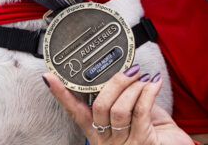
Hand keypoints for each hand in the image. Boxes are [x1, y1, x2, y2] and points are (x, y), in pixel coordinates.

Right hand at [43, 66, 192, 144]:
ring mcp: (126, 144)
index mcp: (100, 134)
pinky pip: (141, 110)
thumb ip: (122, 98)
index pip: (76, 112)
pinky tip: (154, 83)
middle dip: (114, 83)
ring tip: (144, 79)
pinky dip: (148, 91)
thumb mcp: (134, 115)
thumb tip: (119, 73)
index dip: (63, 95)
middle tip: (129, 70)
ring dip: (134, 87)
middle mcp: (108, 141)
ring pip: (119, 109)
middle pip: (100, 107)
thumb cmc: (157, 134)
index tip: (50, 77)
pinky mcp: (144, 142)